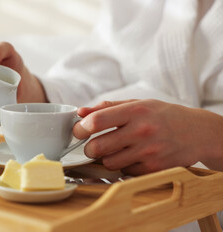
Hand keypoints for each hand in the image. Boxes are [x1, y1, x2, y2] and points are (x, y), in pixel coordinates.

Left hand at [73, 99, 222, 174]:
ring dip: (106, 158)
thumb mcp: (138, 104)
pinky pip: (125, 172)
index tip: (79, 131)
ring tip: (116, 150)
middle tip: (92, 145)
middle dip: (89, 148)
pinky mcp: (154, 169)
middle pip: (98, 147)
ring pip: (109, 163)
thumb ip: (107, 107)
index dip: (81, 128)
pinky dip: (124, 166)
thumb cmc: (163, 115)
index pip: (97, 121)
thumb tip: (81, 112)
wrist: (197, 132)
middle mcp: (142, 131)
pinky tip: (132, 157)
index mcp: (135, 111)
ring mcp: (149, 152)